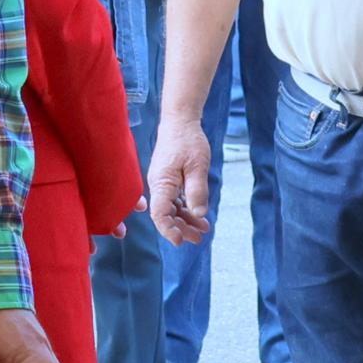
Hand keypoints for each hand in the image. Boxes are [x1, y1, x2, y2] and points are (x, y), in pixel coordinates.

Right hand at [146, 113, 214, 246]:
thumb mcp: (197, 166)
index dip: (168, 230)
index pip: (159, 214)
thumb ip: (197, 191)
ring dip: (186, 220)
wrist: (180, 121)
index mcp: (161, 183)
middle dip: (181, 229)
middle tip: (199, 238)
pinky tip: (199, 215)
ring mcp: (163, 183)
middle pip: (166, 215)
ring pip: (172, 208)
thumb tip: (199, 214)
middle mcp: (159, 185)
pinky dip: (187, 208)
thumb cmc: (188, 141)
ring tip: (203, 230)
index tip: (181, 241)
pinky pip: (176, 199)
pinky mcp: (169, 179)